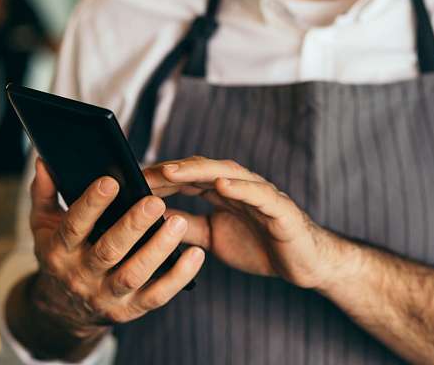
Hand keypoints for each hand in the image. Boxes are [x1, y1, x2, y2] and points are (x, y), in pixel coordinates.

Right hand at [28, 158, 204, 336]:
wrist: (64, 310)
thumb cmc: (61, 254)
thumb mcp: (44, 226)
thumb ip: (45, 193)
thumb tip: (45, 161)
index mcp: (59, 251)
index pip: (73, 226)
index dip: (91, 205)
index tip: (110, 181)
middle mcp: (80, 276)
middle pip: (108, 251)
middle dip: (132, 226)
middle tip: (155, 202)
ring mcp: (106, 296)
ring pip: (134, 274)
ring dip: (158, 249)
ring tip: (178, 223)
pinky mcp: (129, 310)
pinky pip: (157, 296)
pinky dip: (178, 277)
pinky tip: (195, 254)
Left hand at [145, 156, 341, 288]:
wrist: (302, 263)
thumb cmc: (259, 246)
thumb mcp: (212, 239)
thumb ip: (186, 226)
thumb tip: (152, 220)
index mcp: (222, 192)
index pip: (186, 177)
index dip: (159, 178)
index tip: (130, 180)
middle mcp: (238, 186)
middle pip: (201, 169)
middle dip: (171, 169)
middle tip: (141, 171)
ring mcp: (259, 193)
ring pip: (227, 174)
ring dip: (198, 170)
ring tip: (171, 171)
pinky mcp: (279, 207)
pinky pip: (259, 194)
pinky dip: (241, 187)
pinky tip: (221, 184)